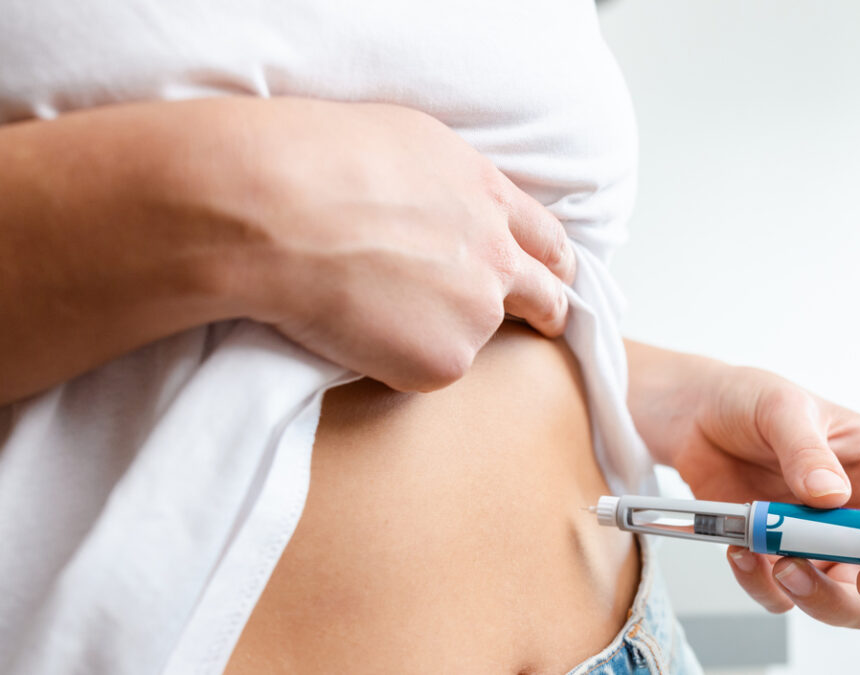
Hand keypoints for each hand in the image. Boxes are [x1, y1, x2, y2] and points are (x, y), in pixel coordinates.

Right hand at [224, 98, 575, 390]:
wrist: (281, 211)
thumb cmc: (321, 160)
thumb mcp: (410, 143)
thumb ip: (449, 185)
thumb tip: (448, 204)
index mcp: (489, 198)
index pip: (546, 239)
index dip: (552, 261)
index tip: (557, 276)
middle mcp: (498, 258)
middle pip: (547, 296)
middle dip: (549, 311)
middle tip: (545, 324)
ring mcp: (477, 314)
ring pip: (474, 334)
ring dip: (444, 331)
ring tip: (376, 310)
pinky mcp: (444, 362)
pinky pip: (425, 368)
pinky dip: (397, 359)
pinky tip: (354, 328)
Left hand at [625, 342, 859, 627]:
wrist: (691, 421)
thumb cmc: (751, 402)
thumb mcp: (781, 407)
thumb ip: (807, 449)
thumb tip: (830, 496)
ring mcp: (828, 548)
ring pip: (858, 604)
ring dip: (827, 598)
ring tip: (784, 562)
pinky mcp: (784, 566)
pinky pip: (790, 601)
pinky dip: (768, 588)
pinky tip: (744, 552)